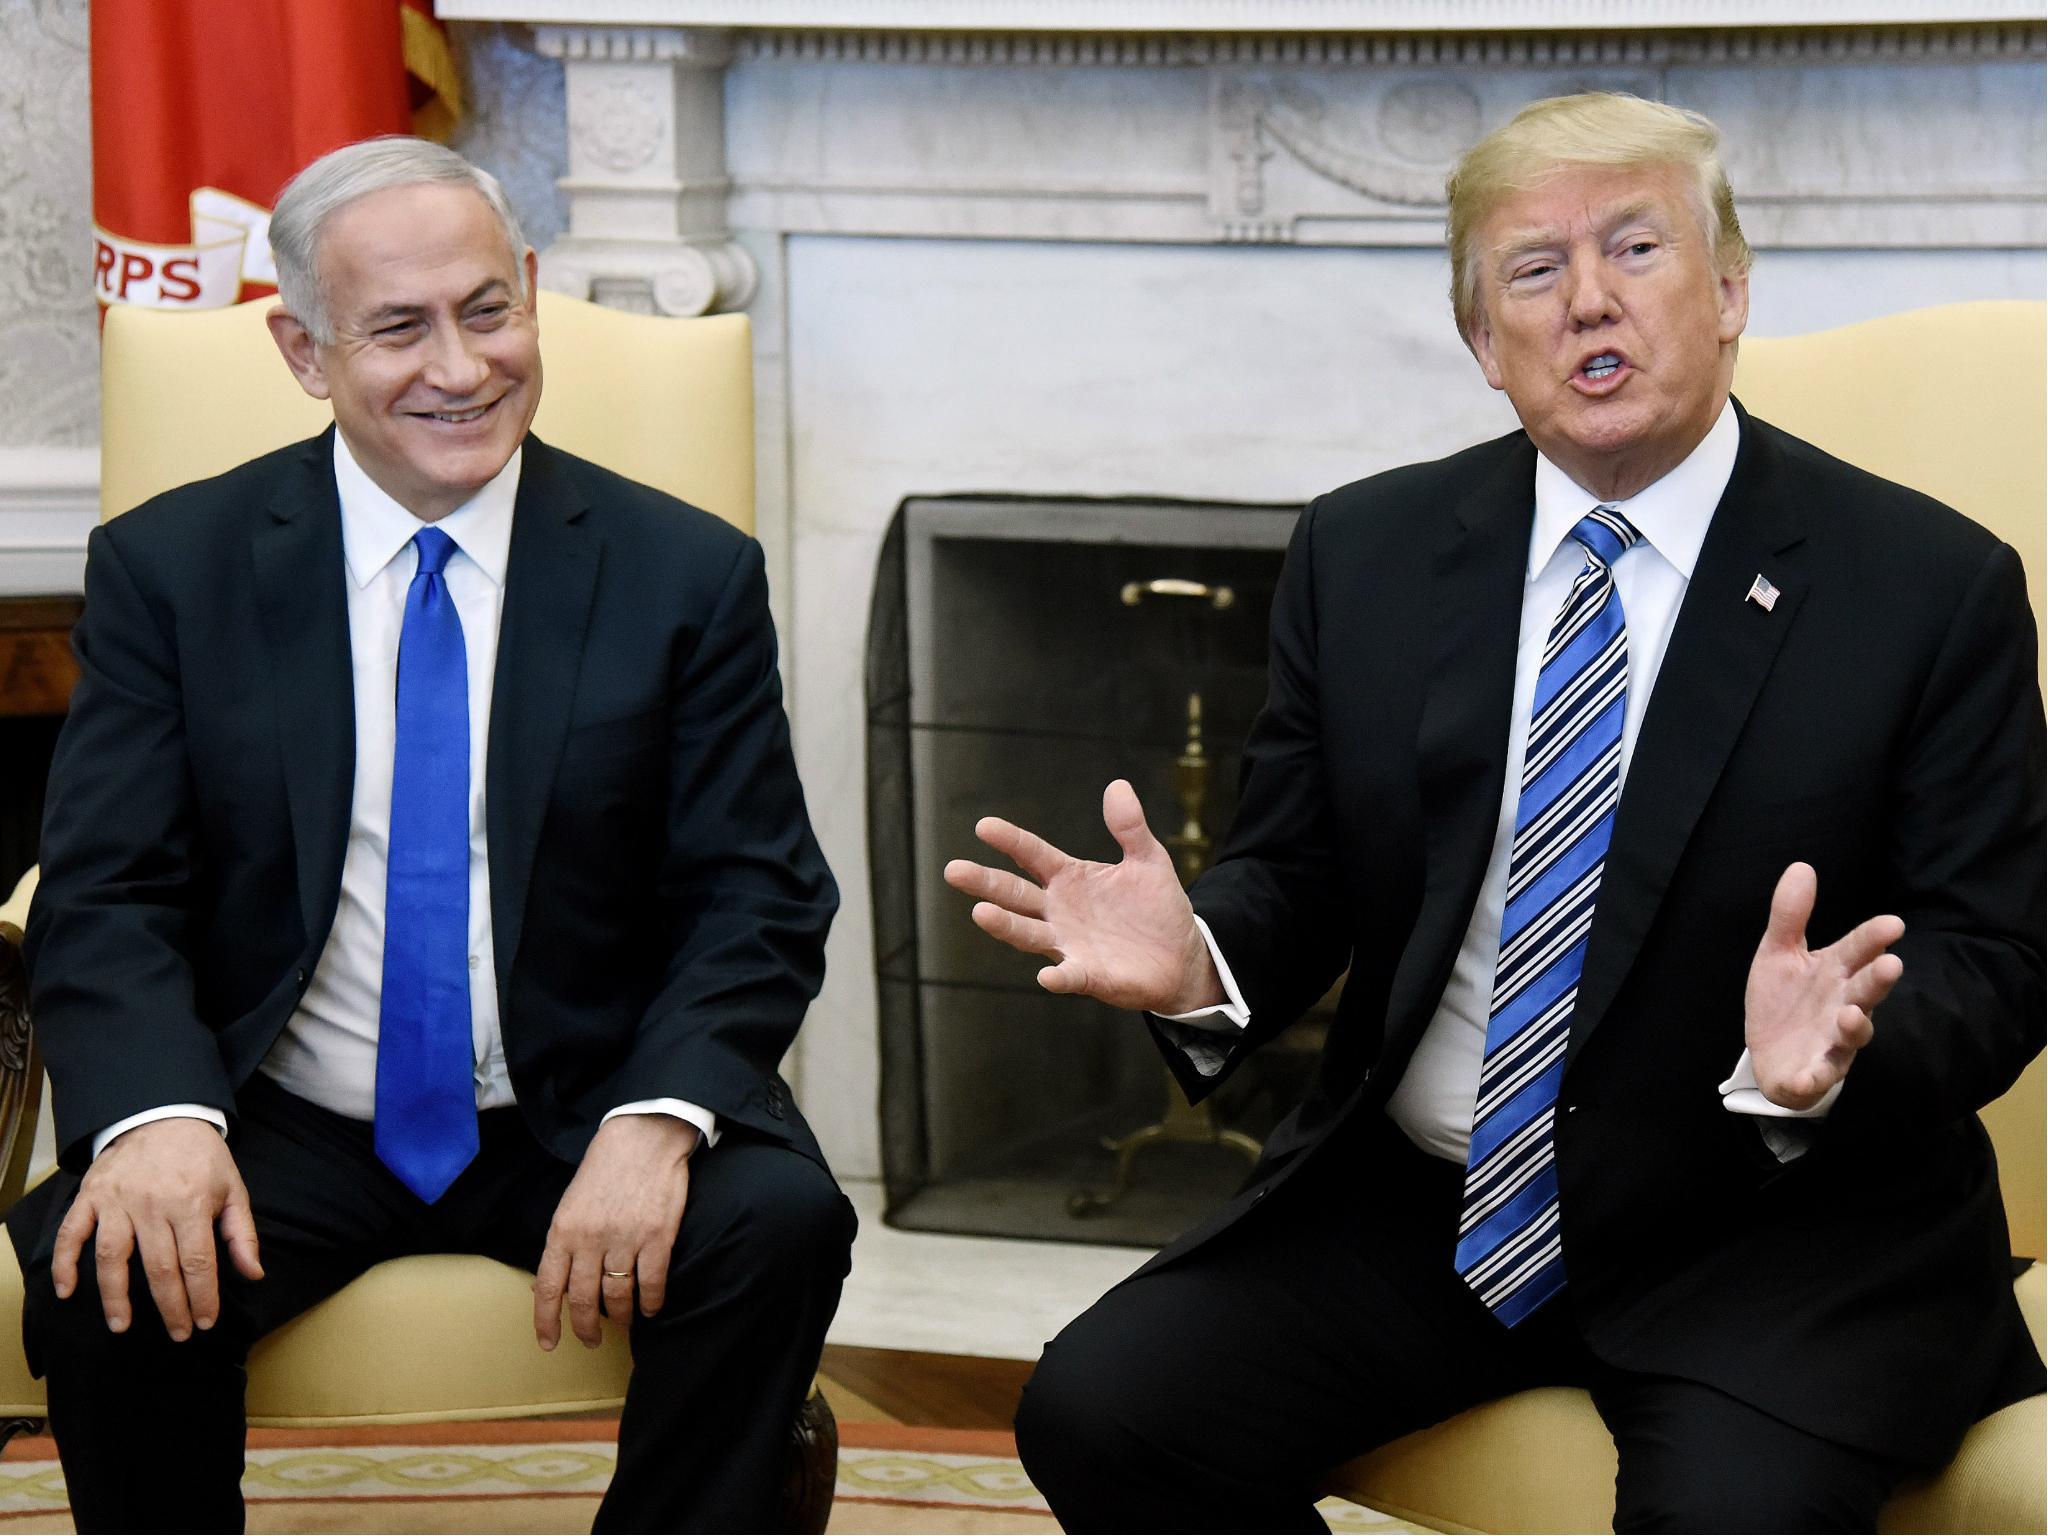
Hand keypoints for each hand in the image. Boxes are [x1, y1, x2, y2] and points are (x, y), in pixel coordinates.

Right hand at [53, 1117, 262, 1339]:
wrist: (163, 1115)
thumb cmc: (202, 1158)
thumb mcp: (233, 1188)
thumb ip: (242, 1233)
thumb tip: (253, 1274)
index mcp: (191, 1203)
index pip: (197, 1262)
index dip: (202, 1297)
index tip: (206, 1322)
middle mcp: (152, 1205)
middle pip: (159, 1267)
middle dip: (169, 1307)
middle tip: (177, 1334)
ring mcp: (117, 1201)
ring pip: (112, 1257)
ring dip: (115, 1296)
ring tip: (122, 1326)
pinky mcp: (91, 1196)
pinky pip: (72, 1233)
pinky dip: (65, 1263)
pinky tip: (67, 1291)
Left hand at [533, 1114, 697, 1350]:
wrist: (644, 1137)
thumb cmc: (605, 1169)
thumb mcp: (570, 1204)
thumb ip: (561, 1245)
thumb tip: (546, 1287)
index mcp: (563, 1230)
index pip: (548, 1288)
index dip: (547, 1321)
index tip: (550, 1343)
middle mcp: (590, 1240)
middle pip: (584, 1300)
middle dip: (587, 1328)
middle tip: (591, 1341)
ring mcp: (625, 1239)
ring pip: (618, 1297)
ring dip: (620, 1318)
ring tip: (623, 1324)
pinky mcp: (657, 1237)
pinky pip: (652, 1283)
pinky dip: (651, 1302)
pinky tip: (651, 1308)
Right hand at [943, 779, 1222, 1014]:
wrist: (1181, 957)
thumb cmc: (1156, 908)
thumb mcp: (1148, 860)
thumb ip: (1130, 827)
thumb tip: (1118, 786)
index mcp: (1069, 878)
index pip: (1032, 854)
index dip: (1010, 840)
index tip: (984, 826)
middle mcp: (1059, 911)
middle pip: (1015, 895)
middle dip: (985, 883)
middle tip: (954, 870)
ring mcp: (1070, 944)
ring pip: (1028, 933)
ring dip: (1005, 925)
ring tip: (980, 913)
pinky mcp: (1090, 975)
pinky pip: (1069, 975)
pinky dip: (1057, 976)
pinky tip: (1046, 975)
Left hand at [1744, 862, 1905, 1109]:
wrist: (1770, 1054)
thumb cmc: (1784, 1000)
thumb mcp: (1778, 953)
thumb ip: (1790, 915)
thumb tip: (1801, 866)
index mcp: (1834, 973)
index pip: (1857, 951)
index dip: (1873, 938)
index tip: (1893, 923)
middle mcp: (1842, 1005)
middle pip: (1865, 991)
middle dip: (1877, 980)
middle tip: (1891, 964)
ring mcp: (1832, 1042)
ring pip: (1852, 1035)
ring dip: (1855, 1027)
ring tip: (1851, 1014)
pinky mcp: (1813, 1073)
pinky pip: (1816, 1078)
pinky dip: (1812, 1079)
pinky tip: (1804, 1076)